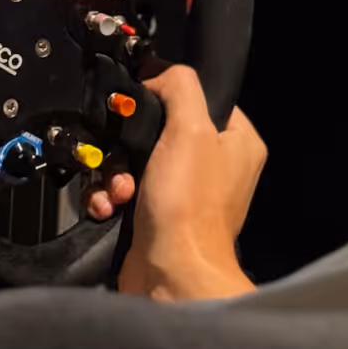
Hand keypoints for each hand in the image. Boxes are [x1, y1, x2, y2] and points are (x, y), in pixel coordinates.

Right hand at [118, 64, 265, 301]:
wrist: (170, 276)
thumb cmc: (190, 212)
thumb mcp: (190, 129)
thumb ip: (179, 86)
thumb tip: (158, 72)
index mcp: (236, 142)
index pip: (201, 96)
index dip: (168, 95)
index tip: (145, 102)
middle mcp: (214, 166)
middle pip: (159, 127)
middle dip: (131, 142)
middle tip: (129, 153)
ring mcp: (184, 192)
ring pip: (135, 158)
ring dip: (116, 171)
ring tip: (121, 188)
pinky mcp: (156, 214)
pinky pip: (124, 188)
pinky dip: (111, 194)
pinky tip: (112, 204)